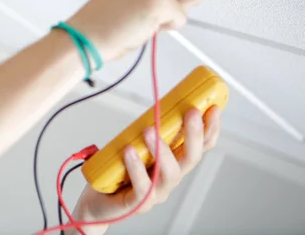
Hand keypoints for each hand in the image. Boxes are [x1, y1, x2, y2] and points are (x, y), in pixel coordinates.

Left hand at [66, 106, 221, 234]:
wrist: (96, 201)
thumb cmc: (116, 171)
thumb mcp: (133, 144)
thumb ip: (145, 129)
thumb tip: (154, 104)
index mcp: (172, 163)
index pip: (199, 147)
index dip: (209, 129)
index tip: (212, 108)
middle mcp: (168, 178)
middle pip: (191, 158)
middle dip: (194, 135)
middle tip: (191, 113)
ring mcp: (156, 193)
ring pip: (169, 173)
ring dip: (162, 149)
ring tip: (150, 130)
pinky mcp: (137, 204)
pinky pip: (142, 187)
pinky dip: (137, 168)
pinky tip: (129, 152)